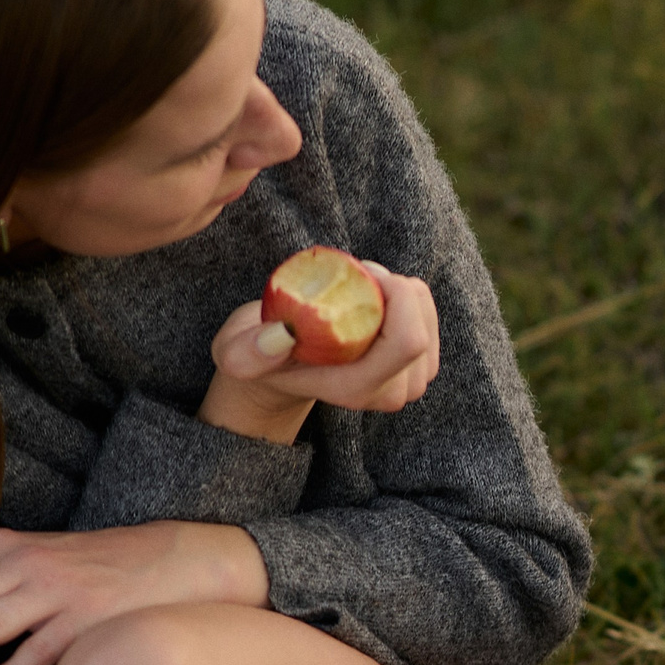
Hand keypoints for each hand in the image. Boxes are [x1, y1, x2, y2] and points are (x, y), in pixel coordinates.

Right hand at [199, 259, 439, 442]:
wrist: (278, 374)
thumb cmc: (257, 356)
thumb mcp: (236, 353)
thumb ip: (250, 352)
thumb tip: (282, 337)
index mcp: (355, 388)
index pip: (409, 343)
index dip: (398, 297)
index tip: (364, 271)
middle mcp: (388, 394)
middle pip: (422, 329)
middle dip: (394, 288)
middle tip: (355, 274)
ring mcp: (407, 383)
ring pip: (428, 320)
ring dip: (399, 291)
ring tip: (360, 287)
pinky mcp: (417, 367)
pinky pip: (428, 318)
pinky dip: (407, 297)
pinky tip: (376, 298)